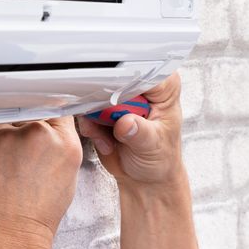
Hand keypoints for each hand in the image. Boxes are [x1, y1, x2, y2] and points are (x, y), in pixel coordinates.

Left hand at [0, 117, 82, 248]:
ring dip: (3, 146)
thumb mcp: (65, 180)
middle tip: (21, 166)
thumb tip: (48, 129)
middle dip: (23, 134)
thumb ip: (59, 148)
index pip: (57, 109)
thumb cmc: (35, 221)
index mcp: (65, 144)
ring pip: (4, 129)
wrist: (8, 245)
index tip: (41, 129)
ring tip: (6, 178)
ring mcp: (6, 139)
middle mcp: (37, 135)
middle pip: (28, 117)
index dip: (47, 120)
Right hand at [76, 72, 184, 189]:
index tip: (116, 97)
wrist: (145, 178)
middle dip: (107, 103)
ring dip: (97, 118)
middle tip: (112, 121)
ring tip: (111, 139)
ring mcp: (120, 98)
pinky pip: (86, 111)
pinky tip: (106, 142)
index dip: (127, 80)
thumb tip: (126, 123)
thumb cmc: (161, 159)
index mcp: (162, 89)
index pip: (143, 70)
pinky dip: (91, 129)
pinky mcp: (102, 110)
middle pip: (114, 77)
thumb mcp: (154, 146)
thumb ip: (140, 133)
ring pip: (95, 93)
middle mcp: (140, 88)